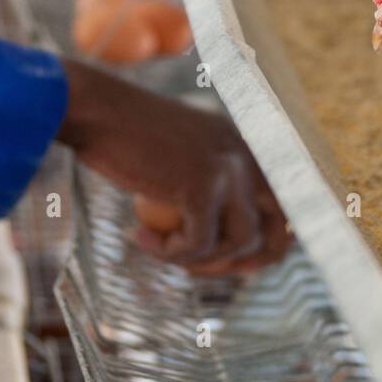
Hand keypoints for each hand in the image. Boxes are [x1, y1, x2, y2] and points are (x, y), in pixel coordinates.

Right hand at [58, 59, 289, 274]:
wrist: (97, 111)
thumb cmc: (124, 136)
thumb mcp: (180, 158)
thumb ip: (209, 188)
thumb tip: (230, 244)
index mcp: (245, 145)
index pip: (285, 201)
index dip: (272, 240)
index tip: (239, 262)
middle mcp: (246, 154)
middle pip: (281, 225)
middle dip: (254, 261)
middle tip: (207, 270)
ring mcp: (229, 168)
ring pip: (241, 242)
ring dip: (202, 261)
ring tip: (165, 253)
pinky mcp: (204, 185)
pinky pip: (199, 244)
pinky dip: (169, 253)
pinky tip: (140, 240)